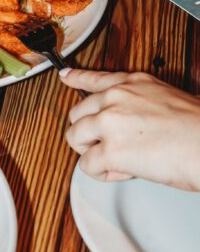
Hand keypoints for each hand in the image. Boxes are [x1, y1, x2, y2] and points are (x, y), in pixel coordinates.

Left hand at [61, 69, 199, 190]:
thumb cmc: (198, 128)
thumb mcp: (168, 98)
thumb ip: (141, 103)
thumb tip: (133, 123)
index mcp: (132, 83)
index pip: (95, 78)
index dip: (76, 79)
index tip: (65, 77)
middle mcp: (116, 97)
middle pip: (77, 114)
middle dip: (90, 133)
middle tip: (112, 146)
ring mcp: (109, 122)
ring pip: (75, 138)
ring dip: (92, 153)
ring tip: (117, 160)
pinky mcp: (109, 150)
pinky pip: (87, 166)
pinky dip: (103, 174)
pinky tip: (124, 171)